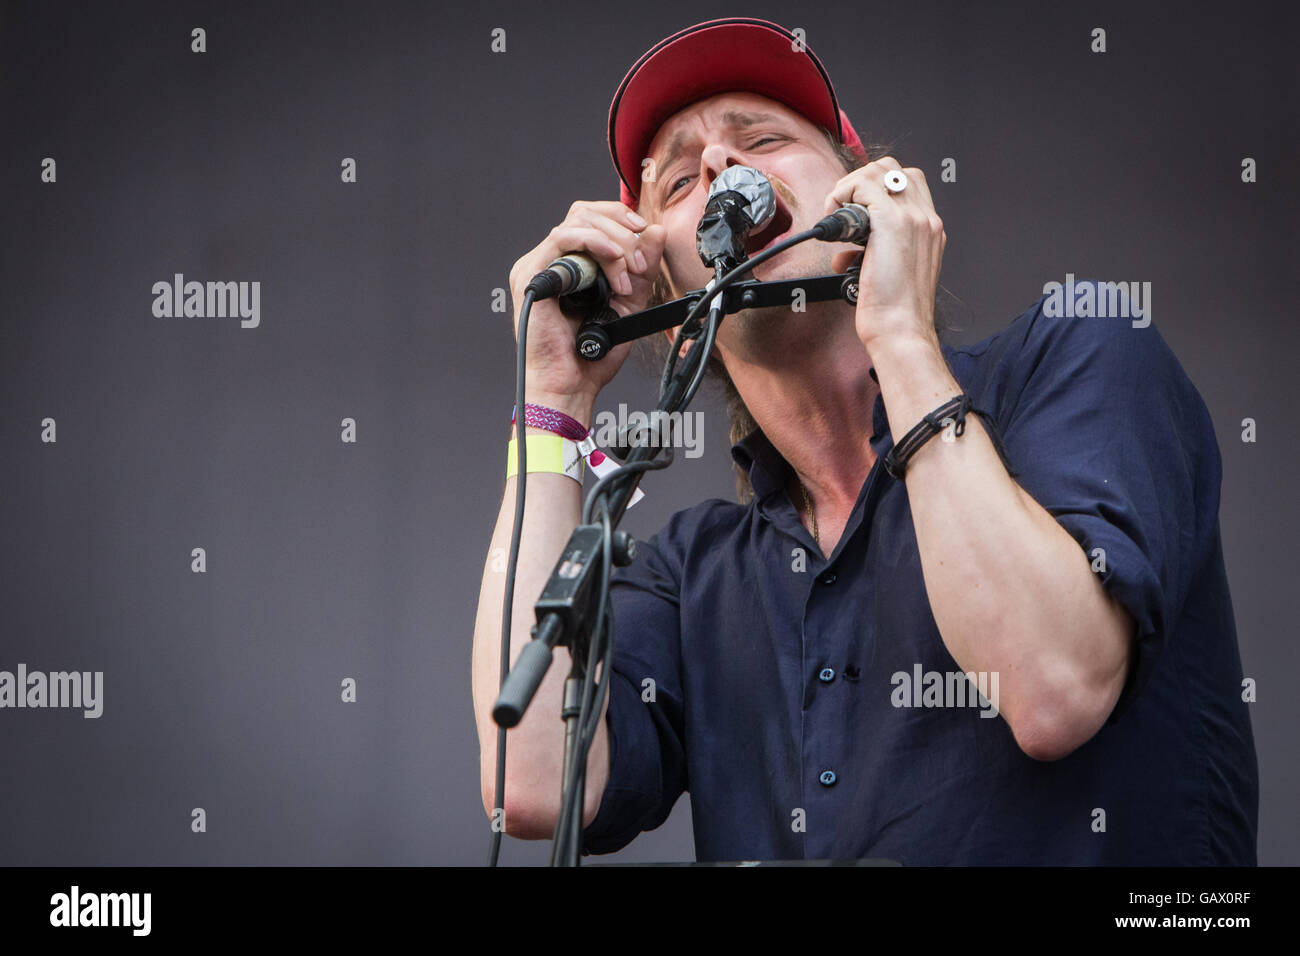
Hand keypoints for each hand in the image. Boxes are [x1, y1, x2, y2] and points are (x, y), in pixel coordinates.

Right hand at [508, 201, 666, 420]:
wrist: (572, 383)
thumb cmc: (593, 353)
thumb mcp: (629, 302)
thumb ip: (642, 269)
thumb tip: (657, 231)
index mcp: (571, 266)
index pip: (593, 220)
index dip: (622, 220)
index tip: (647, 239)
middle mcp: (552, 262)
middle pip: (586, 213)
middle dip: (623, 231)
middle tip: (640, 265)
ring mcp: (539, 266)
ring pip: (578, 221)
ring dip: (613, 242)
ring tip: (626, 275)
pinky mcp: (531, 274)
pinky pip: (563, 238)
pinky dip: (594, 242)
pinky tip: (613, 258)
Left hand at [823, 158, 945, 350]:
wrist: (902, 330)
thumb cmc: (895, 313)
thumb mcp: (888, 275)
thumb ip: (874, 256)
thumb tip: (845, 256)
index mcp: (929, 230)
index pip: (906, 184)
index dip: (874, 190)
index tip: (854, 213)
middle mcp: (925, 219)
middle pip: (892, 169)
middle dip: (859, 183)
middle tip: (842, 211)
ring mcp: (912, 217)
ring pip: (878, 170)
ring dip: (849, 188)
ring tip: (837, 216)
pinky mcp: (892, 222)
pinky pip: (863, 185)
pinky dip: (842, 196)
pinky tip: (835, 224)